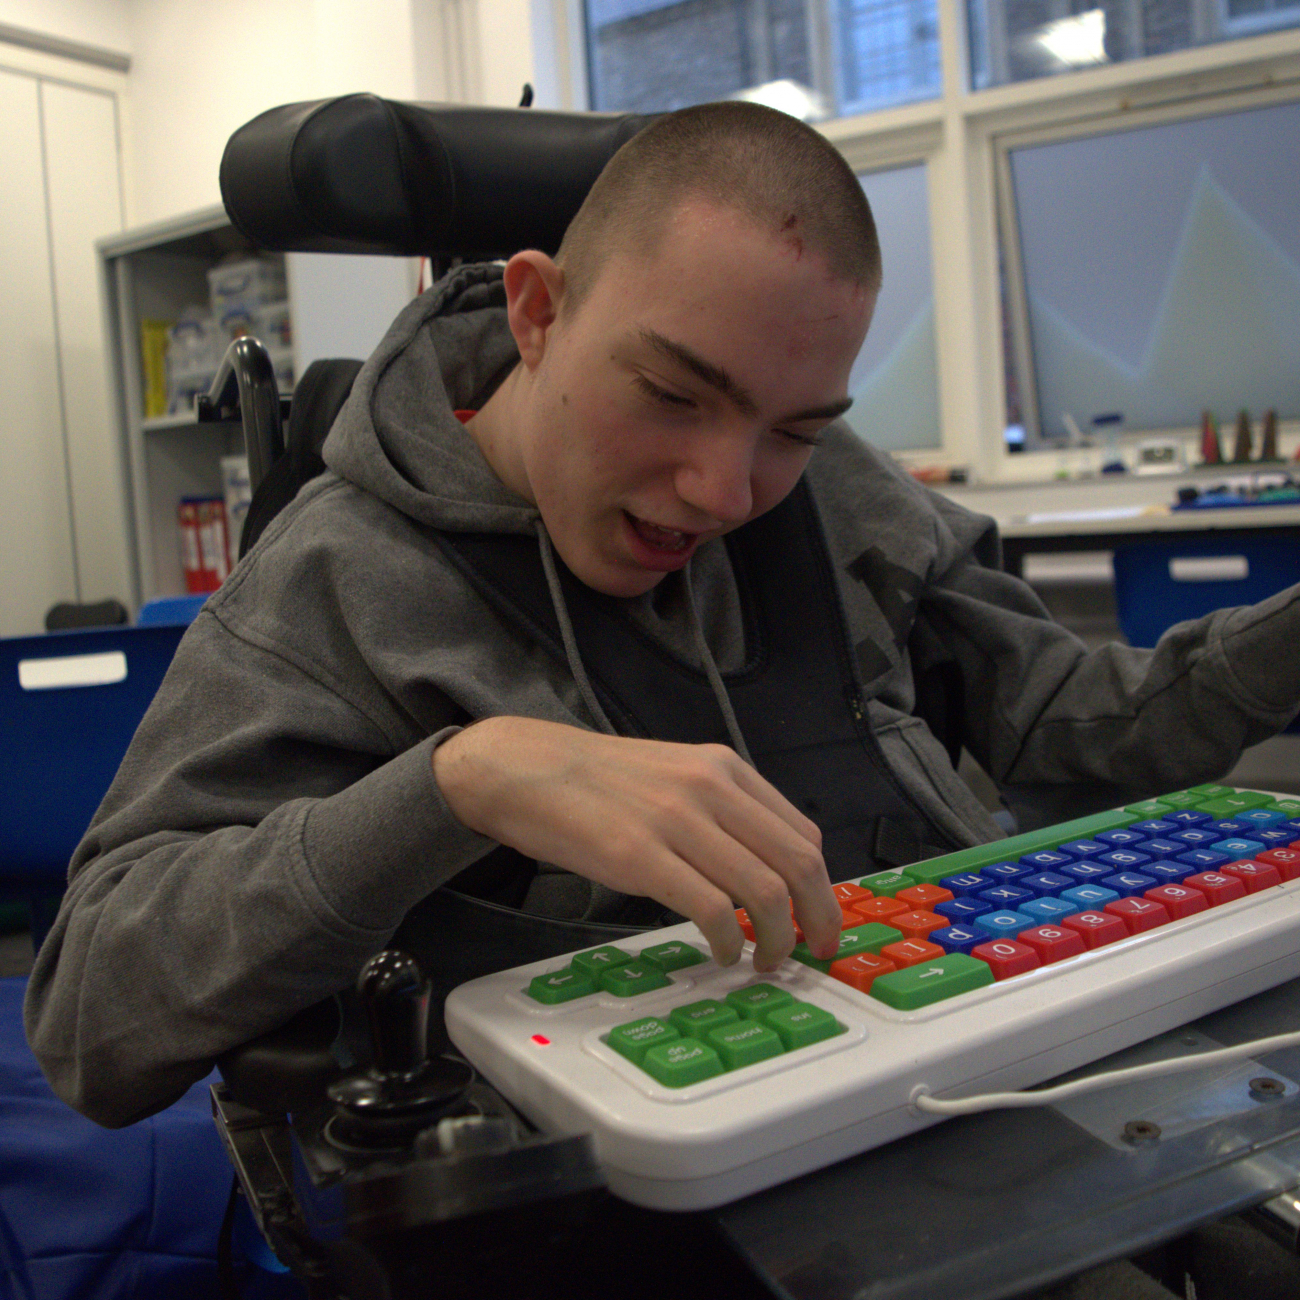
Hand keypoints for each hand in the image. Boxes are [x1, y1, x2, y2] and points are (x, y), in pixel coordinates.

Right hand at [432, 716, 840, 970]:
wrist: (527, 768)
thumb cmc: (597, 780)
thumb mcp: (675, 774)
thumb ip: (722, 810)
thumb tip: (765, 867)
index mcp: (723, 767)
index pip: (802, 833)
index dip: (822, 886)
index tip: (820, 918)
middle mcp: (709, 787)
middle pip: (797, 862)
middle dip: (817, 917)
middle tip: (815, 950)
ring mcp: (675, 820)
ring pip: (762, 890)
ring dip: (775, 938)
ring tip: (765, 959)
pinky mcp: (639, 855)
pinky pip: (709, 909)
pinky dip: (725, 941)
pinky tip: (719, 952)